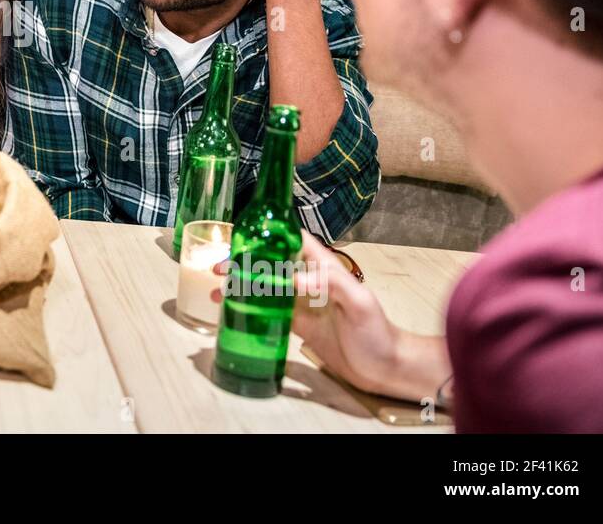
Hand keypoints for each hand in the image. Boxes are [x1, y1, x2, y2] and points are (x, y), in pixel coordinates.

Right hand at [209, 231, 401, 396]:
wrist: (385, 369)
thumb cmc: (377, 334)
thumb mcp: (359, 303)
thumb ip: (331, 283)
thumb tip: (294, 279)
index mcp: (324, 268)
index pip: (294, 239)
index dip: (268, 232)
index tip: (241, 234)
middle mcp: (309, 280)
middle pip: (271, 262)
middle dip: (243, 261)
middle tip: (218, 268)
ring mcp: (302, 302)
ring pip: (264, 285)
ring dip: (240, 285)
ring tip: (217, 291)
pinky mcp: (298, 324)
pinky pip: (268, 310)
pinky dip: (248, 308)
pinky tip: (232, 311)